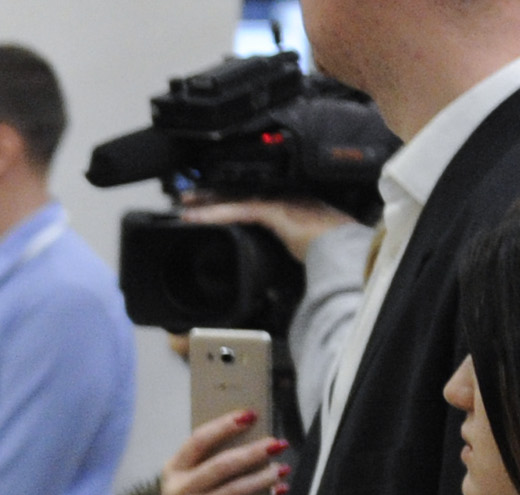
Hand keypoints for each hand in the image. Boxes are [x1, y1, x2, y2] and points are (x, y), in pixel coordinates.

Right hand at [161, 410, 289, 494]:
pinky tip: (278, 492)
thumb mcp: (185, 478)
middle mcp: (180, 489)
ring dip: (263, 478)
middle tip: (277, 443)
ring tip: (282, 469)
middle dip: (253, 452)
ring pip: (235, 490)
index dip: (225, 426)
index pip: (198, 440)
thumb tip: (252, 439)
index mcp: (173, 469)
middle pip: (221, 465)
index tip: (250, 415)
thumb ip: (208, 460)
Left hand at [182, 199, 356, 263]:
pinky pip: (242, 209)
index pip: (255, 197)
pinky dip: (219, 213)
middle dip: (214, 194)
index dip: (231, 197)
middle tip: (188, 197)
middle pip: (243, 192)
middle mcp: (285, 198)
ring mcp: (282, 202)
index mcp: (291, 204)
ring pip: (239, 198)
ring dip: (210, 202)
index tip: (209, 200)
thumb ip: (283, 246)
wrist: (346, 251)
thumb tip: (268, 264)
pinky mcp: (278, 212)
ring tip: (186, 205)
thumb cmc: (329, 252)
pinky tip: (200, 216)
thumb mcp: (300, 246)